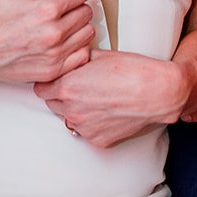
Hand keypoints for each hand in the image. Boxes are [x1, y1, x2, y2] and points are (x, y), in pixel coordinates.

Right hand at [0, 0, 95, 87]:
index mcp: (45, 8)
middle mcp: (53, 33)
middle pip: (87, 13)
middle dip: (80, 4)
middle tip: (69, 2)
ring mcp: (53, 55)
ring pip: (87, 34)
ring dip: (81, 25)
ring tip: (66, 19)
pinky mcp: (50, 71)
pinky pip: (81, 57)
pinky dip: (78, 47)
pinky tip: (65, 39)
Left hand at [35, 50, 191, 147]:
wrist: (157, 92)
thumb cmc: (131, 70)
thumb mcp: (98, 55)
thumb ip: (75, 60)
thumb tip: (65, 59)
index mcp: (67, 87)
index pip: (40, 88)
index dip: (49, 80)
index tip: (57, 77)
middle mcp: (71, 110)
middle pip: (51, 103)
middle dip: (60, 93)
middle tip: (78, 84)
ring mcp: (84, 128)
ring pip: (67, 118)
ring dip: (74, 108)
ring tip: (95, 96)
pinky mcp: (98, 140)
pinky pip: (85, 130)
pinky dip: (91, 122)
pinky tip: (106, 109)